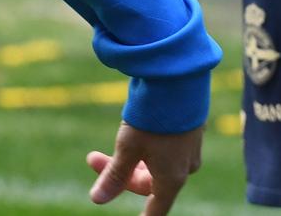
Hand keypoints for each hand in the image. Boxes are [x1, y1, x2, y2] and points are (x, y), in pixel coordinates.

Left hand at [86, 121, 202, 212]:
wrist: (179, 78)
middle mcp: (185, 167)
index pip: (156, 210)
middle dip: (119, 172)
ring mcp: (189, 148)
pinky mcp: (189, 130)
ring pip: (155, 163)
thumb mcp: (128, 147)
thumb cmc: (154, 117)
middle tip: (91, 157)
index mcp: (173, 179)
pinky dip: (146, 145)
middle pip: (149, 183)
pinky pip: (165, 147)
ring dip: (130, 157)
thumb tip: (97, 200)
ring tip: (115, 139)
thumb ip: (114, 175)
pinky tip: (136, 129)